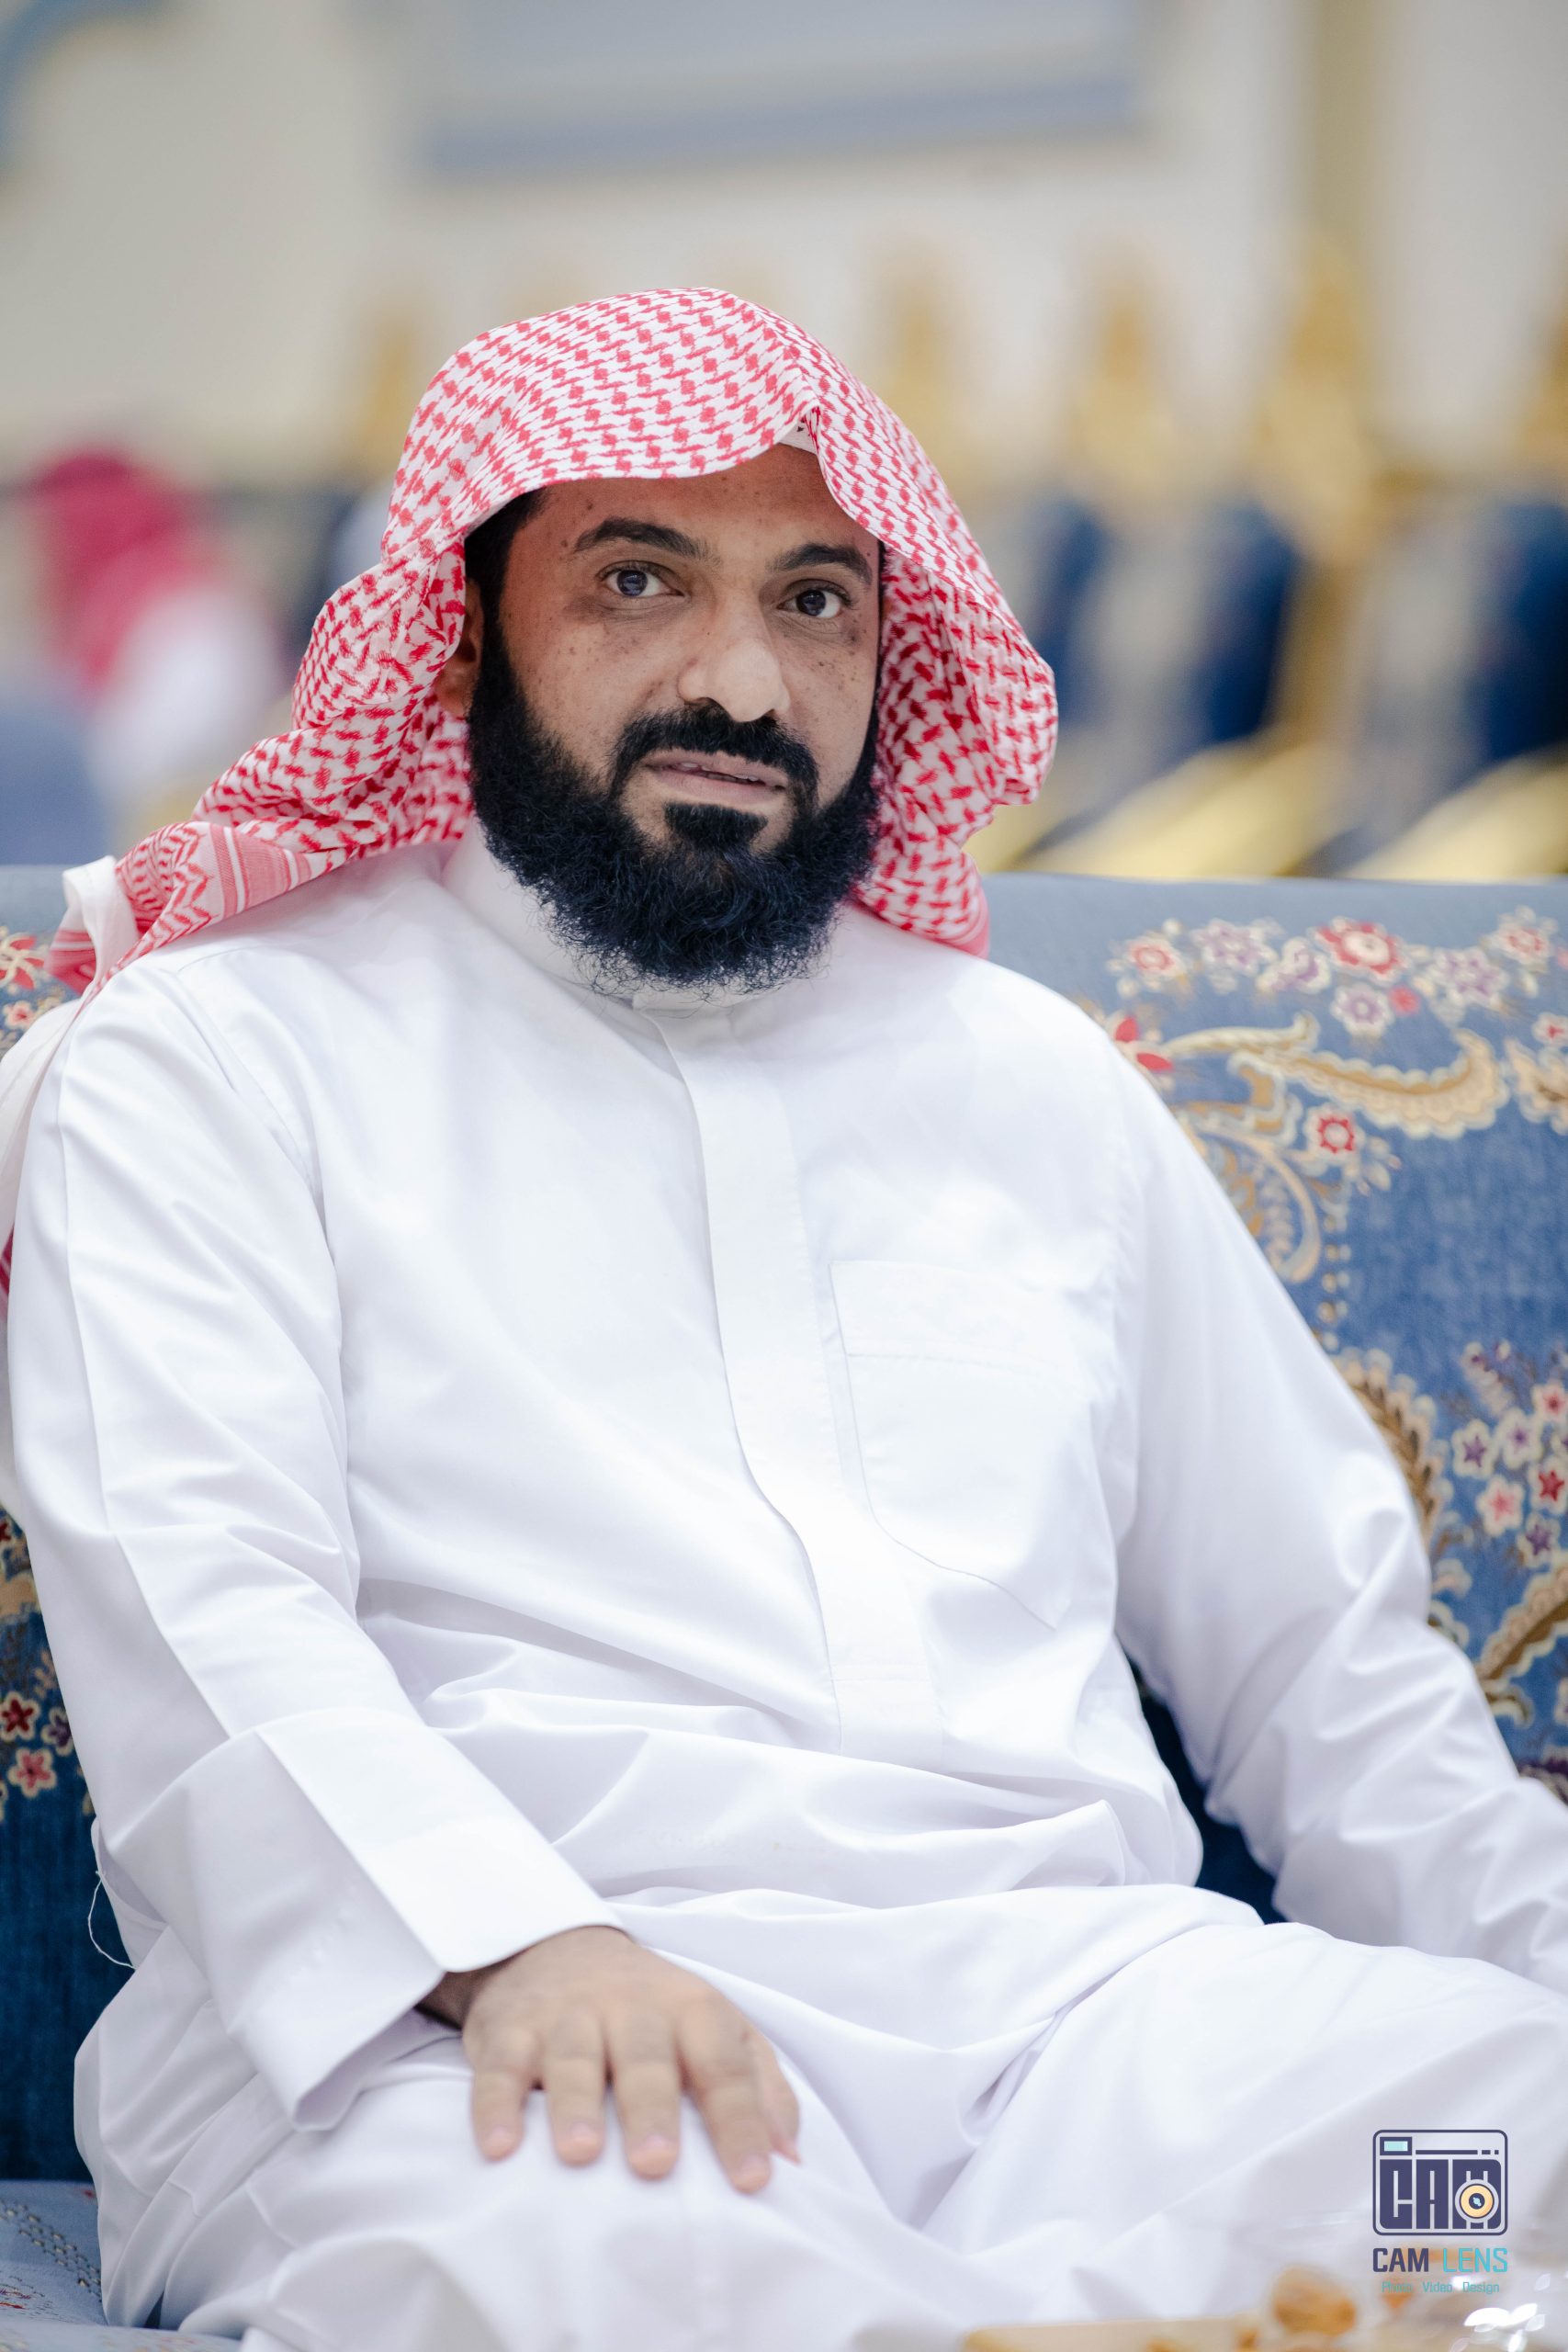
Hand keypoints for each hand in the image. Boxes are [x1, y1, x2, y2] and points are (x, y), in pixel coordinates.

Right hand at [421, 1924, 801, 2190]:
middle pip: (646, 2057)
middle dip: (651, 2109)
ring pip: (573, 2057)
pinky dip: (496, 2104)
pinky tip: (499, 2148)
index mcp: (693, 2010)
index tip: (753, 2182)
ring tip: (579, 2155)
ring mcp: (568, 2016)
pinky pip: (500, 2067)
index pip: (724, 2065)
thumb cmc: (656, 2014)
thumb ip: (761, 2088)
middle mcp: (632, 2008)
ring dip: (574, 2105)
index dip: (740, 2121)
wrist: (561, 1950)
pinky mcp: (511, 2030)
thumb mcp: (719, 2030)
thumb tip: (790, 2158)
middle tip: (656, 2164)